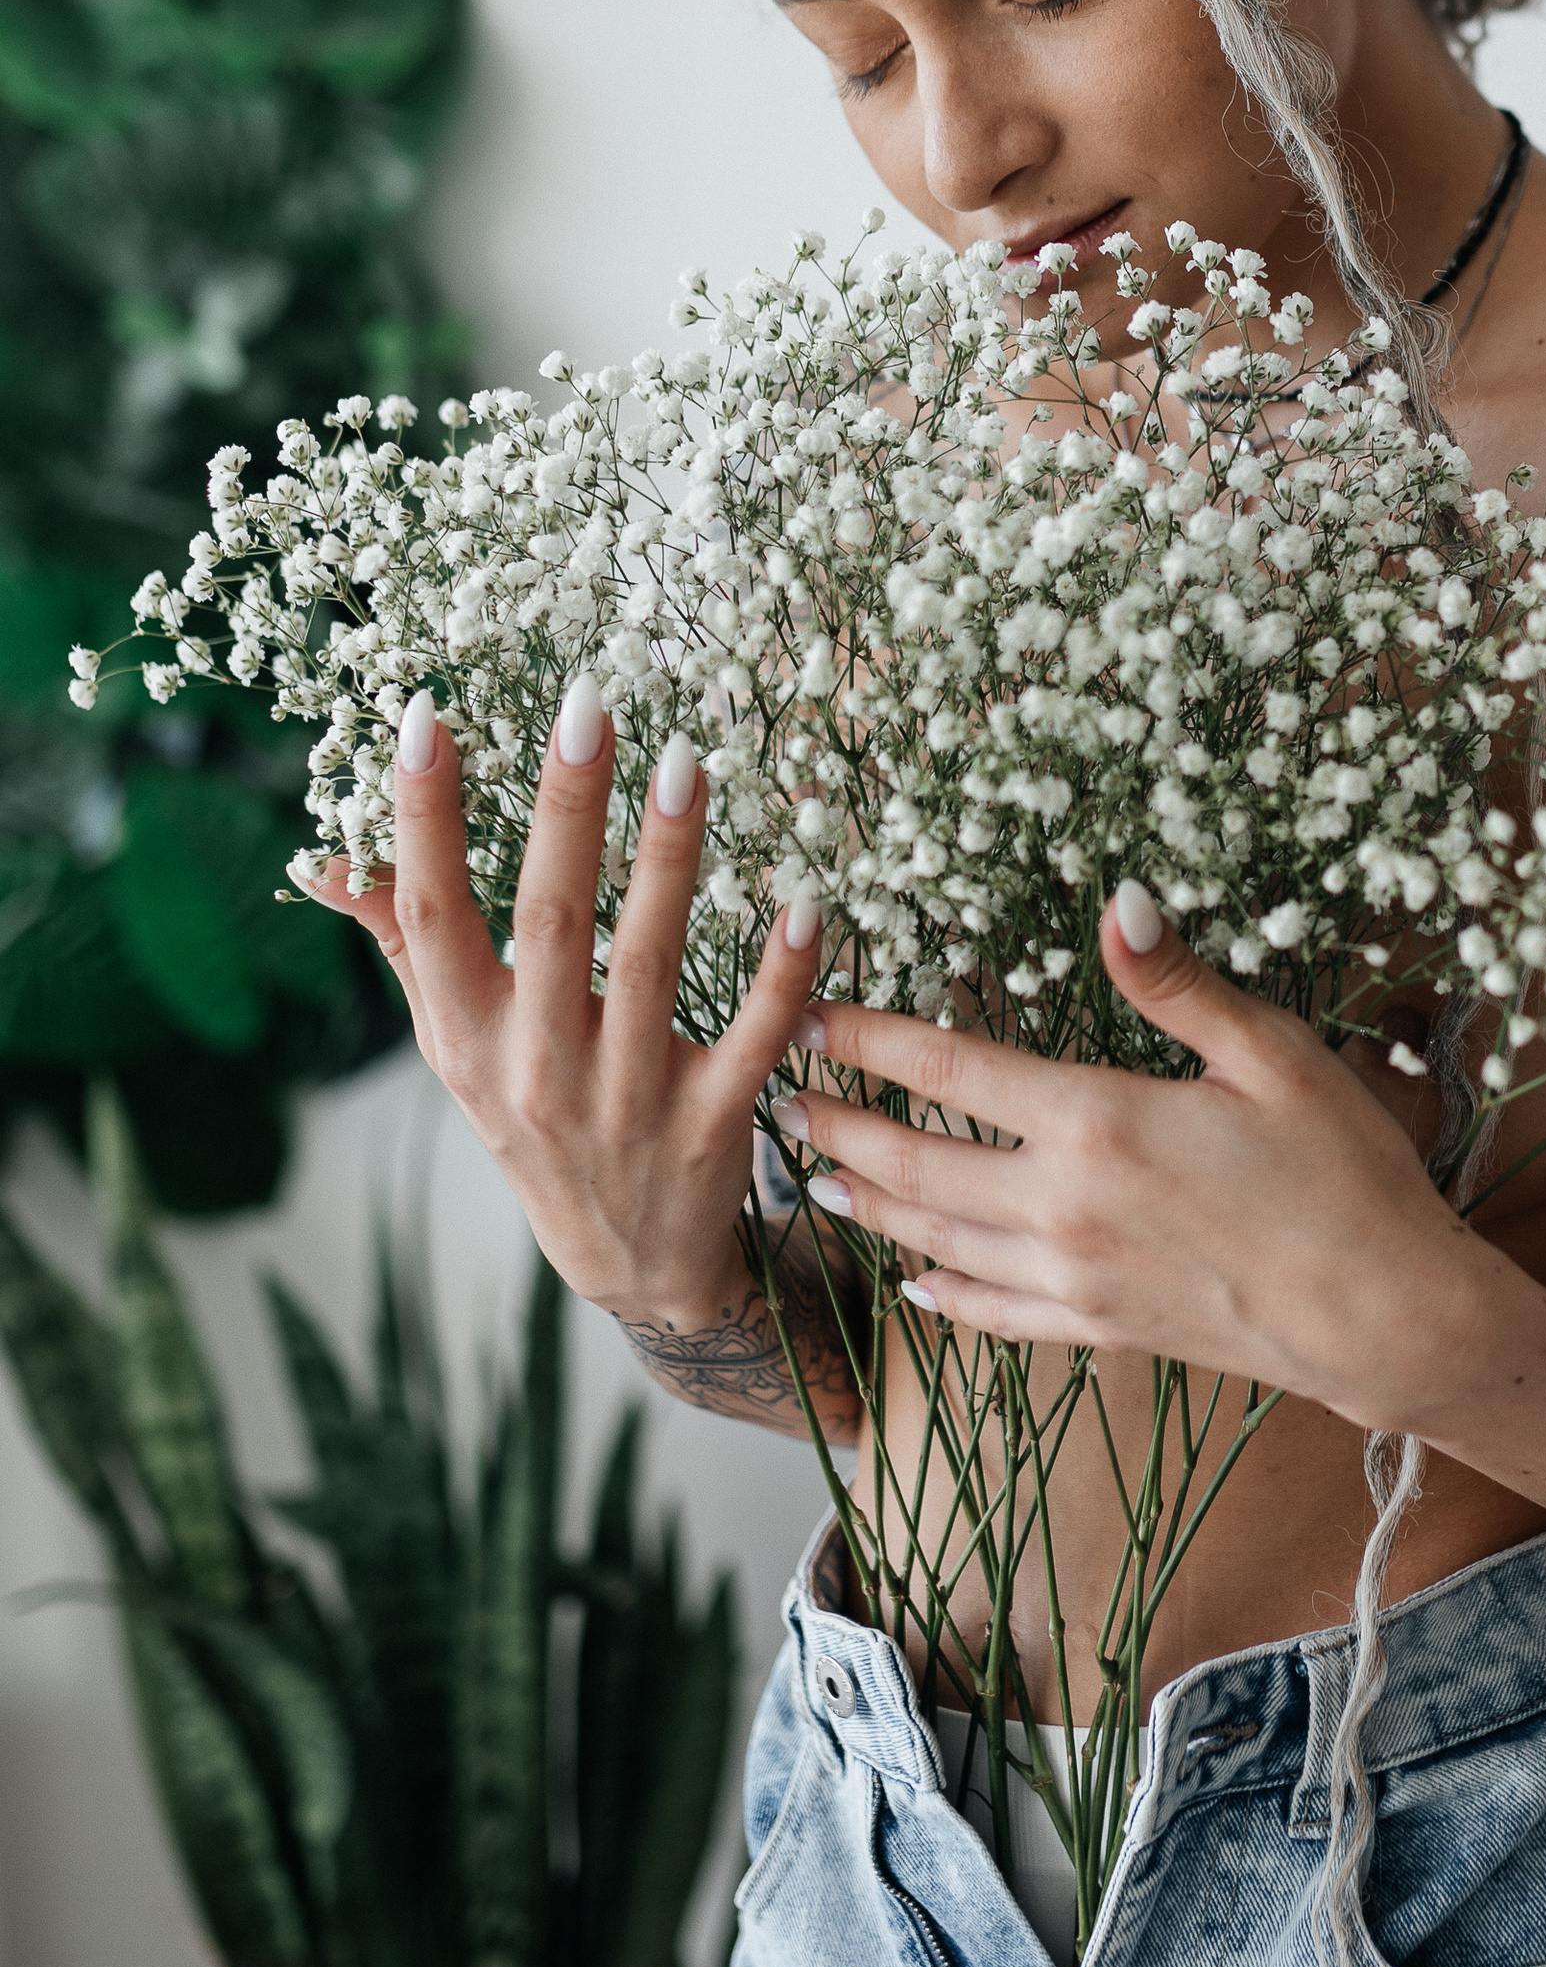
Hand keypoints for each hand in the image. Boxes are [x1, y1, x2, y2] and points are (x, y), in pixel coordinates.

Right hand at [303, 679, 825, 1387]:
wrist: (629, 1260)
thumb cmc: (535, 1119)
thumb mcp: (457, 1047)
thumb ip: (400, 946)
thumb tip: (322, 858)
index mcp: (466, 1037)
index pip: (430, 914)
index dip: (423, 818)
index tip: (429, 716)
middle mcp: (538, 1067)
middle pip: (548, 921)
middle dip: (566, 810)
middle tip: (587, 706)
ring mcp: (628, 1098)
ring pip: (650, 962)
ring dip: (669, 859)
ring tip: (688, 761)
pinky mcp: (712, 1123)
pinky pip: (751, 1036)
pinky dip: (780, 974)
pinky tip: (802, 902)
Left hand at [779, 886, 1509, 1424]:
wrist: (1385, 1316)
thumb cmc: (1346, 1173)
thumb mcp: (1273, 1054)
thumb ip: (1178, 984)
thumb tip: (1118, 900)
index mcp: (1096, 1121)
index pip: (947, 1069)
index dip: (869, 1036)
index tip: (812, 1011)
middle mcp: (1062, 1206)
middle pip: (915, 1161)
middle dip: (841, 1124)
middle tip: (783, 1096)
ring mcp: (1074, 1277)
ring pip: (936, 1239)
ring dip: (869, 1204)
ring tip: (817, 1179)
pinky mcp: (1102, 1328)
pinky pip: (994, 1313)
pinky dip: (942, 1294)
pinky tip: (914, 1282)